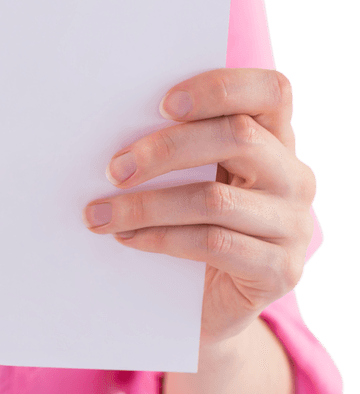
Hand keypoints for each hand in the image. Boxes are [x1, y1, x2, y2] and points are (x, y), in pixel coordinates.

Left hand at [83, 68, 316, 345]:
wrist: (209, 304)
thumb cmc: (189, 223)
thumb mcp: (189, 178)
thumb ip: (176, 148)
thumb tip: (106, 127)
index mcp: (275, 140)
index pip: (269, 91)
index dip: (220, 89)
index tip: (163, 105)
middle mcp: (293, 177)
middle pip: (237, 138)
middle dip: (164, 149)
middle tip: (113, 169)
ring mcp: (293, 225)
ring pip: (215, 199)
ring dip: (146, 205)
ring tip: (100, 214)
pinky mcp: (280, 270)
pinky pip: (213, 244)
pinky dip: (161, 238)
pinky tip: (127, 238)